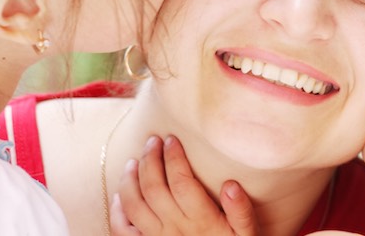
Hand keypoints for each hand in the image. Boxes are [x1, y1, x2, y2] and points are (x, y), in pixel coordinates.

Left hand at [111, 135, 257, 235]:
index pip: (181, 181)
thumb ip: (241, 211)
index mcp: (201, 220)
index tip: (171, 139)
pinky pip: (123, 231)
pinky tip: (120, 194)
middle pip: (154, 188)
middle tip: (152, 141)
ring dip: (130, 179)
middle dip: (151, 159)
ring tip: (134, 160)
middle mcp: (175, 228)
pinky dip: (117, 211)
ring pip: (134, 205)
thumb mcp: (247, 234)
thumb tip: (231, 184)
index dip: (173, 157)